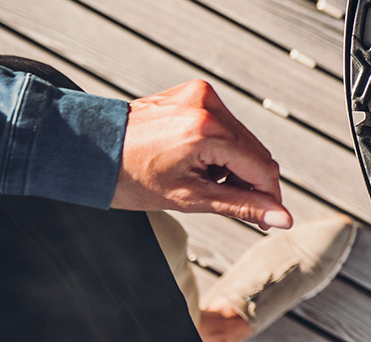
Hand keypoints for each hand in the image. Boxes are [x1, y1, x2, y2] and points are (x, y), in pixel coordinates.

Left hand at [114, 80, 292, 229]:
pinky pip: (225, 125)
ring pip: (243, 140)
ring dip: (235, 165)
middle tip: (227, 202)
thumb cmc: (128, 175)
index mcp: (205, 130)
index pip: (261, 167)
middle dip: (250, 181)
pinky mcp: (194, 93)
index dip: (269, 197)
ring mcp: (200, 95)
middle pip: (256, 152)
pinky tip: (198, 162)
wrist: (89, 150)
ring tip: (203, 180)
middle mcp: (206, 105)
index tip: (269, 219)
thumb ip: (242, 206)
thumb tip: (280, 218)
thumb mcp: (189, 198)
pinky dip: (220, 148)